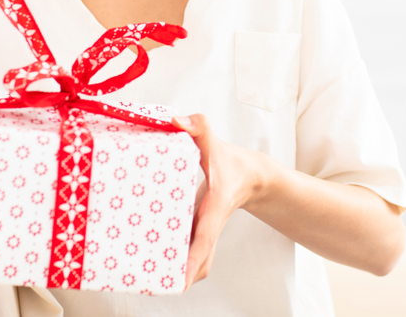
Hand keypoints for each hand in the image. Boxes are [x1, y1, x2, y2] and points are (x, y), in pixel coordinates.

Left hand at [171, 114, 268, 288]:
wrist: (252, 175)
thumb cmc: (230, 160)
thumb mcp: (213, 139)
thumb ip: (197, 126)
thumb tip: (174, 120)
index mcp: (216, 205)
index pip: (206, 236)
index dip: (195, 258)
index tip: (183, 279)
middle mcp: (212, 224)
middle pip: (202, 261)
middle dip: (183, 277)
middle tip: (157, 285)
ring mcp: (208, 232)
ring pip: (199, 264)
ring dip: (182, 275)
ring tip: (153, 281)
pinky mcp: (203, 233)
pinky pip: (195, 256)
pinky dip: (182, 266)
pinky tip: (161, 265)